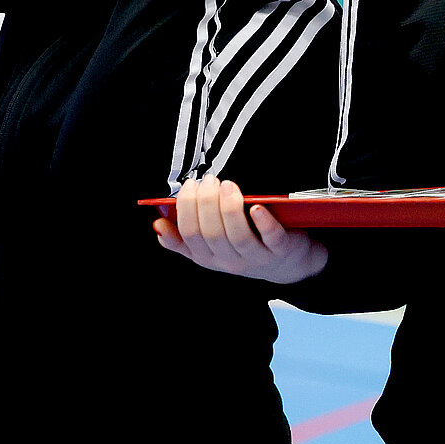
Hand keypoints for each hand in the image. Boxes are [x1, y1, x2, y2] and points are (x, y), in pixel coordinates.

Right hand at [154, 174, 327, 283]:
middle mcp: (231, 262)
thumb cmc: (245, 246)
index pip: (190, 236)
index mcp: (209, 258)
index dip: (186, 209)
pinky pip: (271, 238)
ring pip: (237, 237)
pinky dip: (263, 222)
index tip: (189, 185)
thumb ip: (183, 238)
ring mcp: (257, 258)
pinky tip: (255, 206)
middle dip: (206, 204)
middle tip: (209, 180)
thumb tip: (157, 225)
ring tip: (227, 185)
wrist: (287, 263)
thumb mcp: (212, 247)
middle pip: (212, 235)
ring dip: (229, 209)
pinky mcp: (281, 250)